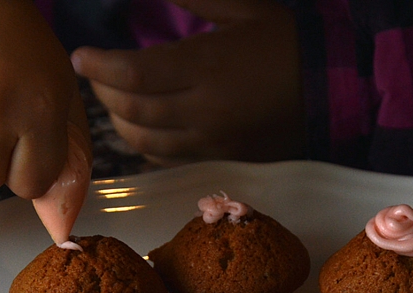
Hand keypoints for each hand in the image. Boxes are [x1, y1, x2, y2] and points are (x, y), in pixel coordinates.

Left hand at [70, 0, 304, 164]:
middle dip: (103, 92)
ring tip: (111, 100)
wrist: (332, 90)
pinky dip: (145, 145)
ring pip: (146, 140)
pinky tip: (140, 126)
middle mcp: (205, 108)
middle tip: (92, 74)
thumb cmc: (287, 42)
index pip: (135, 72)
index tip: (80, 56)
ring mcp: (213, 138)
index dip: (99, 65)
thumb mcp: (243, 7)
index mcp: (208, 65)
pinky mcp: (222, 156)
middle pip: (134, 109)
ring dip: (119, 122)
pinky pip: (169, 157)